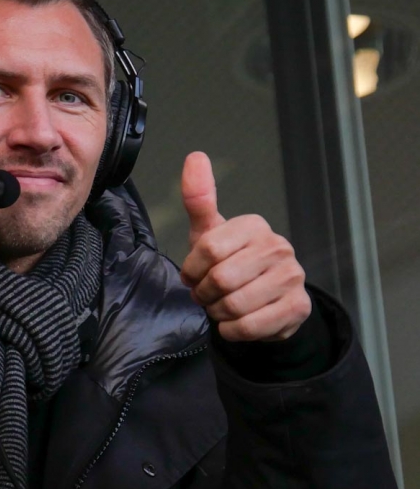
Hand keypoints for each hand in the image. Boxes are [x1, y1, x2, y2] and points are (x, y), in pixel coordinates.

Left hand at [179, 152, 310, 341]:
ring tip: (222, 307)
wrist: (265, 302)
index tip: (194, 275)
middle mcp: (278, 246)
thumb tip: (195, 157)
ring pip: (234, 305)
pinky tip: (235, 323)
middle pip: (220, 279)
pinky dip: (232, 331)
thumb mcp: (209, 234)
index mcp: (254, 225)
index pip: (207, 249)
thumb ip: (199, 198)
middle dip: (205, 295)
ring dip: (218, 313)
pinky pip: (250, 326)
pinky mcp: (297, 307)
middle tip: (208, 295)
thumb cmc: (231, 263)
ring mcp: (292, 276)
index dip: (192, 270)